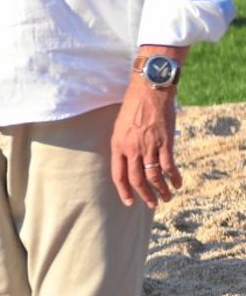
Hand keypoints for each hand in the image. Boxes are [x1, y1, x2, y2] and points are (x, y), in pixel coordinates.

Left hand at [111, 82, 180, 206]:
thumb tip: (130, 160)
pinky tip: (178, 184)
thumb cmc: (133, 105)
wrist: (149, 91)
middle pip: (137, 179)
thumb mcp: (120, 125)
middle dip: (145, 195)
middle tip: (151, 204)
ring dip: (161, 190)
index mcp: (118, 144)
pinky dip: (174, 178)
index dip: (124, 191)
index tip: (129, 202)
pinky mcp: (165, 143)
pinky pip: (169, 167)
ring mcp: (149, 147)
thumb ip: (124, 143)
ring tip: (166, 198)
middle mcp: (132, 148)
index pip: (118, 174)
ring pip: (154, 177)